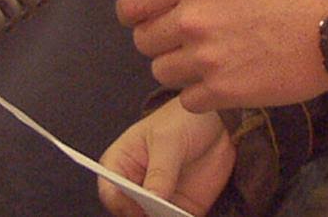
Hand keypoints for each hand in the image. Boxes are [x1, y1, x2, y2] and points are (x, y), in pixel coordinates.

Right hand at [99, 97, 234, 216]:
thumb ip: (160, 172)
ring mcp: (159, 200)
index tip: (140, 205)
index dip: (121, 203)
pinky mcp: (182, 210)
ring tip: (176, 216)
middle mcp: (137, 186)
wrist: (217, 121)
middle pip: (129, 213)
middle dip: (143, 216)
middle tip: (161, 214)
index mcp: (121, 163)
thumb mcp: (169, 141)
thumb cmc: (182, 120)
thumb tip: (152, 200)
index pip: (110, 191)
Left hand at [119, 0, 327, 110]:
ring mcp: (208, 57)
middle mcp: (193, 17)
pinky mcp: (227, 91)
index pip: (130, 4)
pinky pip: (189, 100)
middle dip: (161, 40)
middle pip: (144, 41)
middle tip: (187, 37)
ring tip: (211, 57)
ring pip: (162, 72)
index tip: (143, 17)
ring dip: (181, 67)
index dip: (135, 13)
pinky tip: (226, 76)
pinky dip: (202, 93)